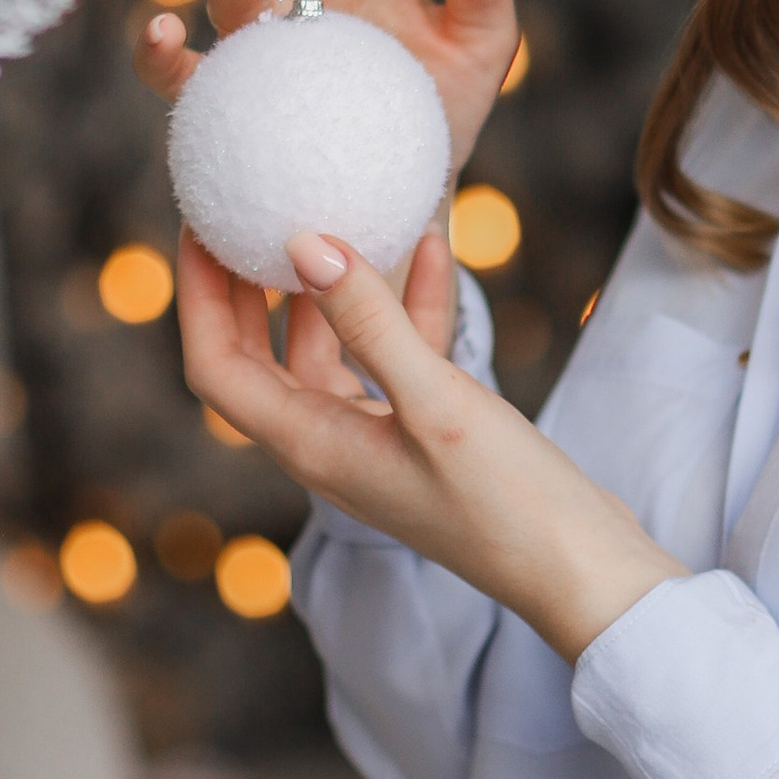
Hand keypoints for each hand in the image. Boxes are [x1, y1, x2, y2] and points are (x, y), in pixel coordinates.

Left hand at [176, 227, 683, 664]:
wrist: (582, 568)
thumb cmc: (507, 503)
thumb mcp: (436, 401)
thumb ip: (370, 321)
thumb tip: (303, 244)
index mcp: (312, 447)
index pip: (217, 367)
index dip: (197, 296)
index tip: (199, 225)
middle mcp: (329, 445)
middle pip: (258, 354)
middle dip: (245, 284)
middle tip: (245, 209)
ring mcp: (375, 440)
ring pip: (329, 348)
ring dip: (333, 285)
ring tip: (336, 212)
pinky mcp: (423, 433)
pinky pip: (396, 357)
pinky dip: (406, 305)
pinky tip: (432, 247)